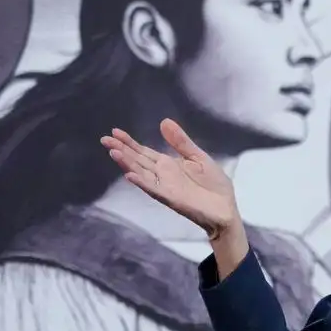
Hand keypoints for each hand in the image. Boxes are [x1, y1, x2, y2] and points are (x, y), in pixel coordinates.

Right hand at [101, 119, 237, 237]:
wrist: (226, 209)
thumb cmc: (213, 185)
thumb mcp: (198, 157)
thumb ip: (181, 142)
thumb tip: (163, 121)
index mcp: (168, 164)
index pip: (144, 152)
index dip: (129, 142)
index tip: (115, 132)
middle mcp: (162, 175)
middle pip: (137, 160)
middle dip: (122, 150)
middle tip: (104, 139)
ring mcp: (165, 187)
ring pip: (141, 173)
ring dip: (127, 164)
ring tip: (113, 152)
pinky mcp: (172, 198)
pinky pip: (154, 190)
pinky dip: (142, 183)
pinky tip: (130, 175)